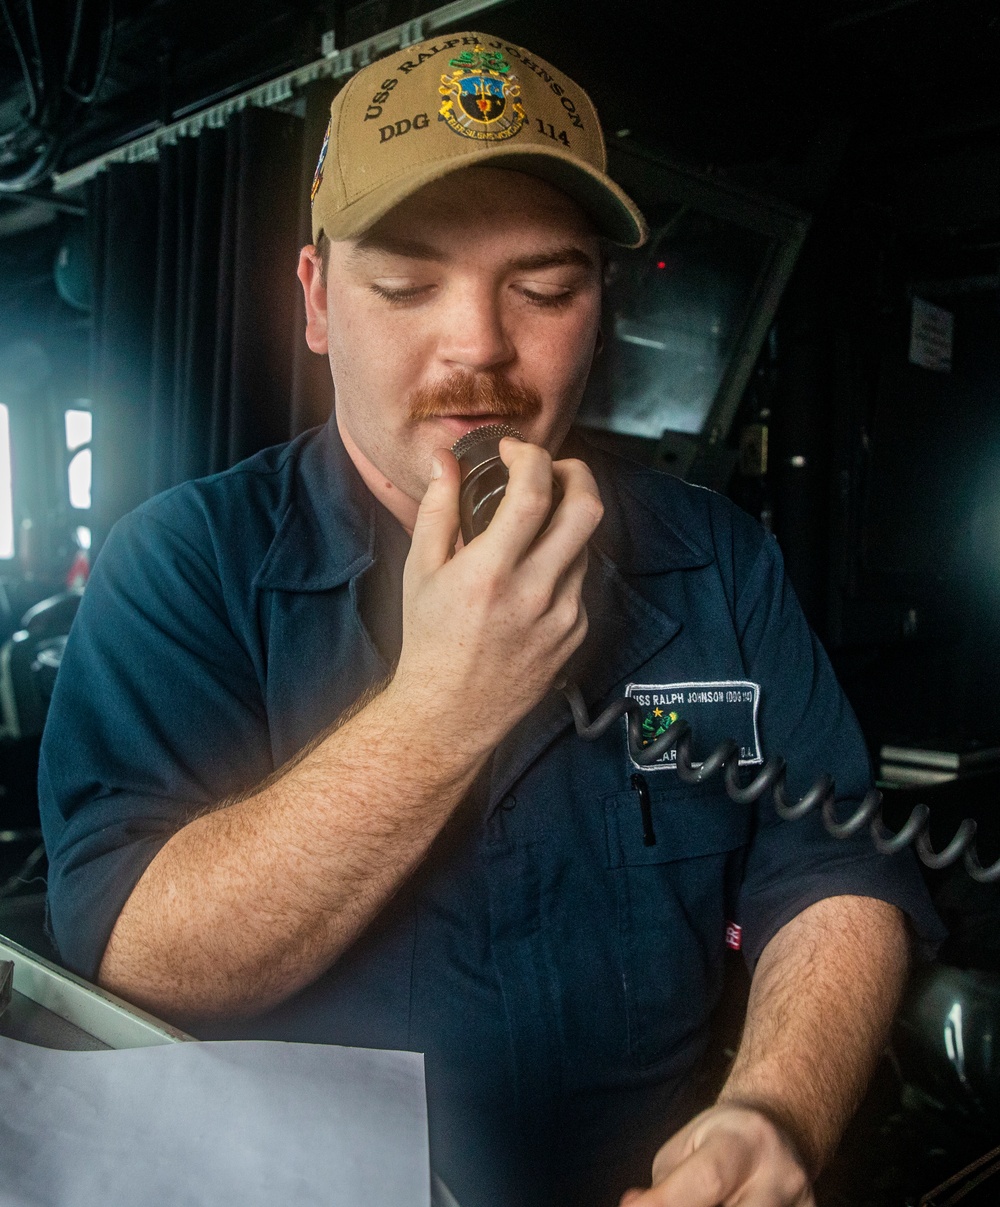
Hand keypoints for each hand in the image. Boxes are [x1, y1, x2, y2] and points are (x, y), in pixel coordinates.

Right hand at [390, 437, 602, 756]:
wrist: (450, 711)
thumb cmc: (430, 641)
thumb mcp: (420, 569)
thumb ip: (438, 508)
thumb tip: (446, 459)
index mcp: (491, 572)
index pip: (535, 493)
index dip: (530, 456)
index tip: (514, 452)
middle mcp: (535, 592)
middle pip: (588, 509)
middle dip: (577, 472)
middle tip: (555, 468)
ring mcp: (563, 615)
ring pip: (587, 543)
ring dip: (567, 520)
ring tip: (537, 522)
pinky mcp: (577, 633)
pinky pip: (581, 580)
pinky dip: (563, 562)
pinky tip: (534, 572)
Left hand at [619, 1104, 814, 1206]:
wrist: (780, 1131)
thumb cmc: (720, 1139)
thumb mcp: (686, 1146)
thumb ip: (663, 1184)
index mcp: (743, 1140)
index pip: (708, 1180)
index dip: (665, 1203)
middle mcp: (780, 1174)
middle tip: (670, 1204)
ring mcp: (801, 1203)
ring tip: (705, 1200)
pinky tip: (727, 1204)